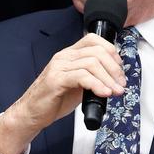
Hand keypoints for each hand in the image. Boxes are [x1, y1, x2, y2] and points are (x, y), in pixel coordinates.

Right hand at [0, 33, 126, 153]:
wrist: (32, 113)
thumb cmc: (54, 99)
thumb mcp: (78, 85)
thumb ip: (93, 77)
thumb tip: (115, 79)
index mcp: (70, 54)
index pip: (94, 40)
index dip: (111, 52)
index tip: (119, 70)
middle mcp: (64, 57)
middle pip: (97, 51)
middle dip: (114, 69)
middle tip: (120, 84)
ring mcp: (59, 67)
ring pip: (92, 63)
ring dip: (109, 79)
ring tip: (115, 91)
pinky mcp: (56, 80)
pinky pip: (82, 77)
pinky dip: (97, 85)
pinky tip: (104, 94)